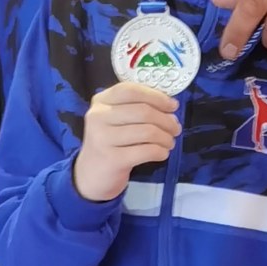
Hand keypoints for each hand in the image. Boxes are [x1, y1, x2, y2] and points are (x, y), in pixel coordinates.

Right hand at [73, 82, 179, 201]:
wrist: (91, 175)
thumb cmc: (110, 143)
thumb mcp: (115, 120)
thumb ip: (135, 108)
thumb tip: (170, 106)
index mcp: (100, 101)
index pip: (130, 90)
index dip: (155, 96)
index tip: (173, 105)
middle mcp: (98, 116)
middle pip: (142, 111)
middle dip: (166, 120)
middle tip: (176, 128)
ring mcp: (103, 138)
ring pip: (147, 132)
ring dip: (165, 137)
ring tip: (169, 142)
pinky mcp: (112, 159)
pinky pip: (146, 151)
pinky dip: (160, 151)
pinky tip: (162, 153)